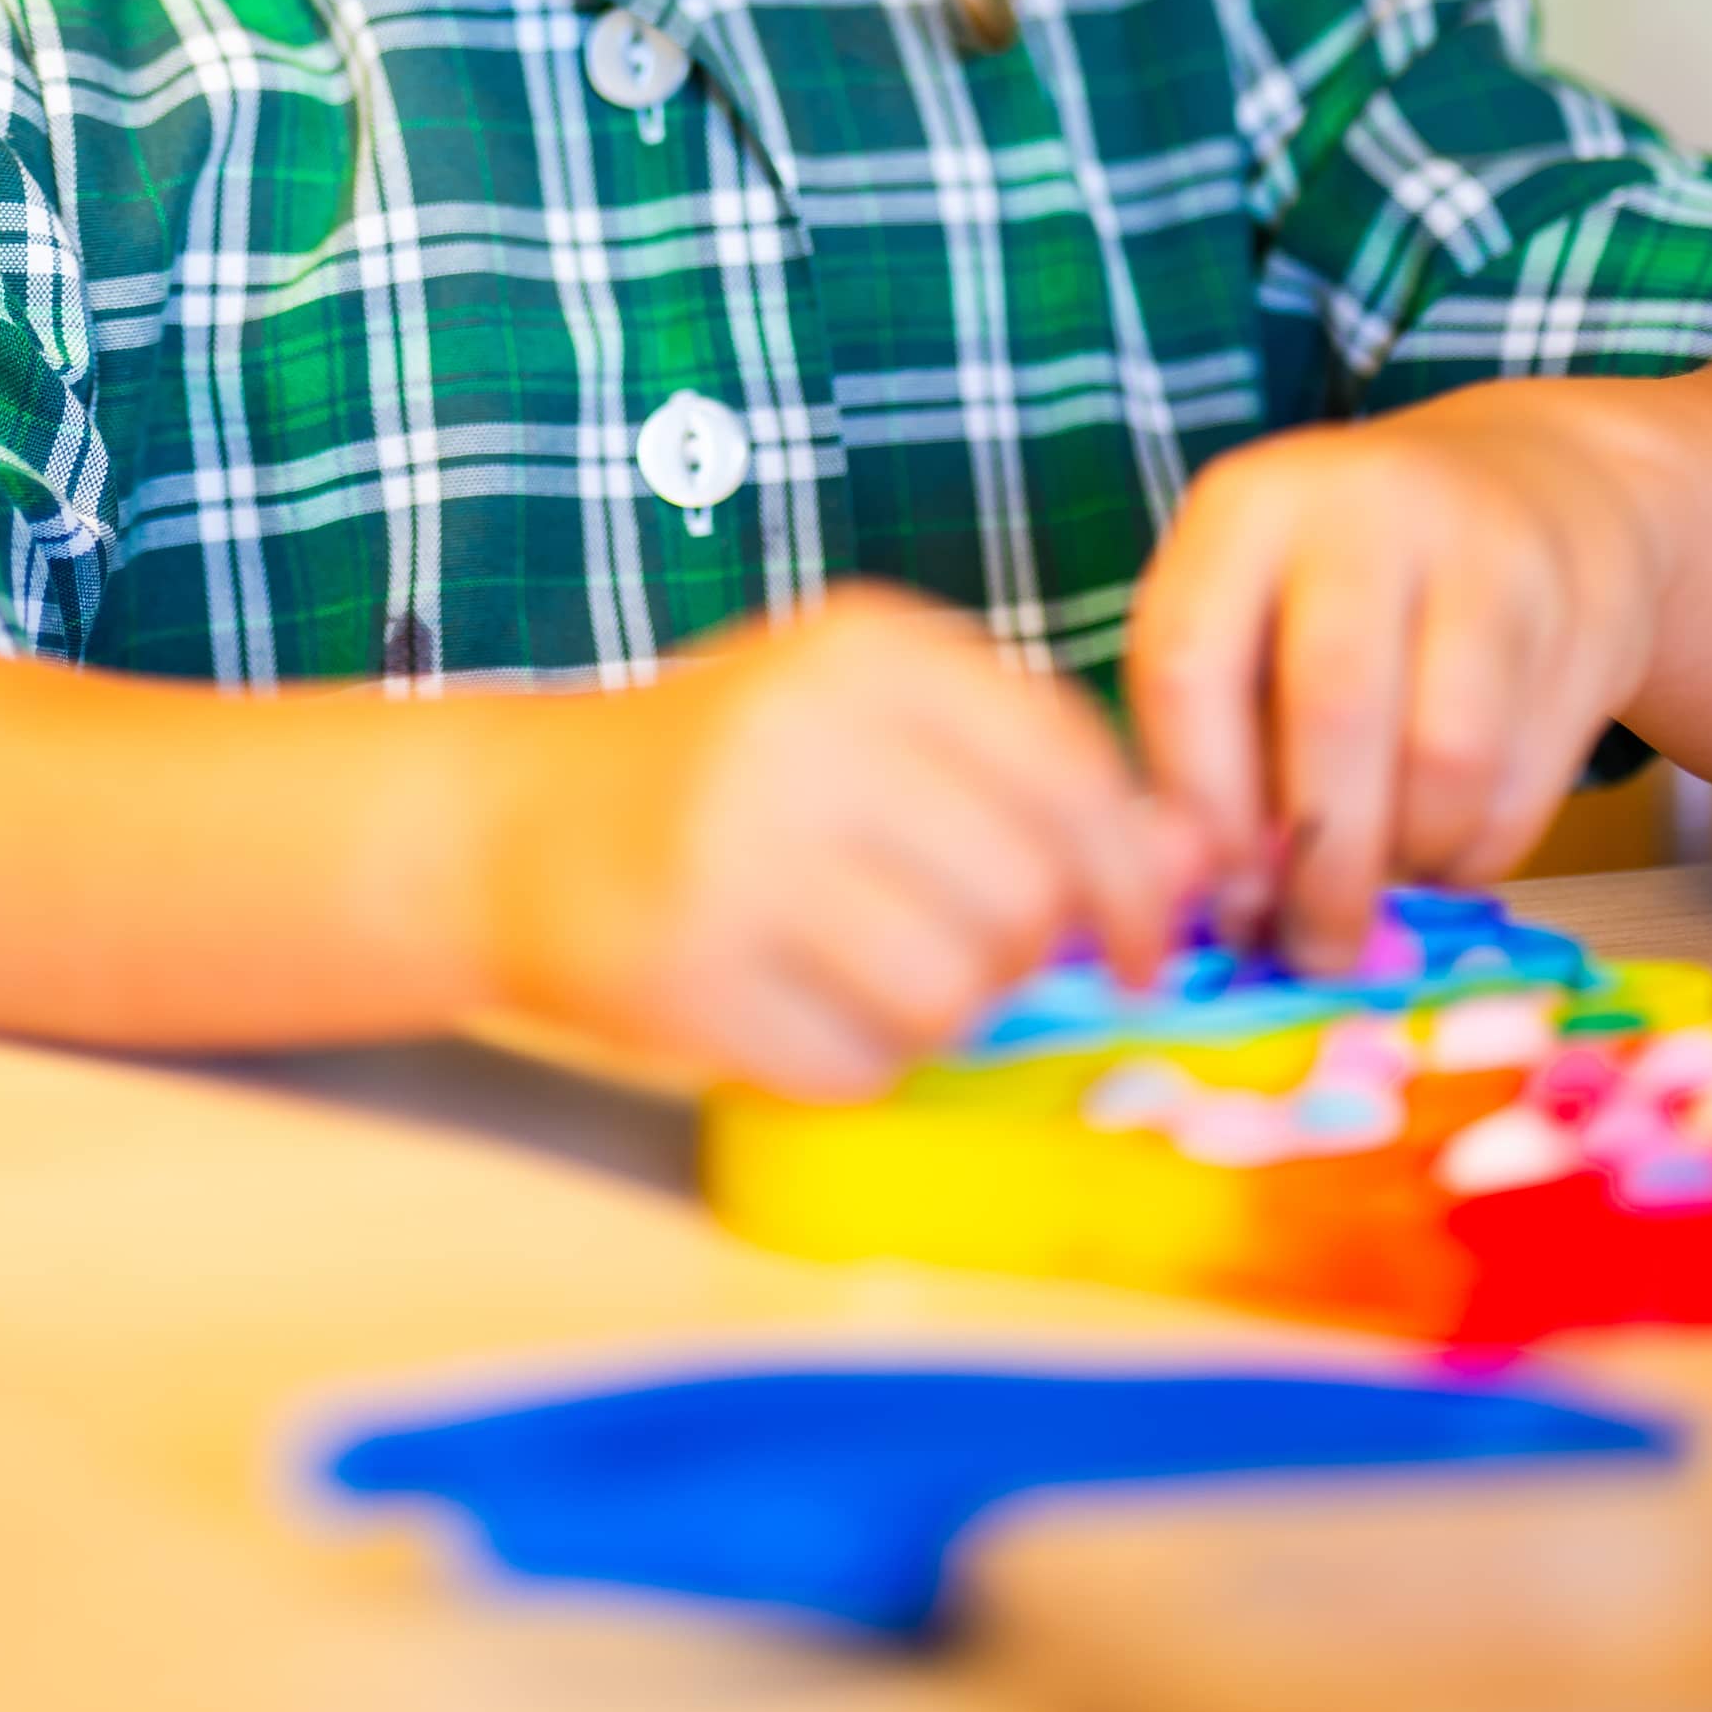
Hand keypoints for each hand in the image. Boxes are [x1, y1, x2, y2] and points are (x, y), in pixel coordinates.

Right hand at [476, 584, 1204, 1099]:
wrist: (517, 822)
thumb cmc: (729, 770)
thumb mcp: (872, 725)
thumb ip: (1028, 776)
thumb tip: (1194, 865)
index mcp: (863, 648)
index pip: (1069, 765)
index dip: (1133, 872)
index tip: (1140, 940)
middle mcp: (801, 734)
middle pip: (1026, 890)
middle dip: (1030, 951)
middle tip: (978, 956)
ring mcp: (735, 853)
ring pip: (954, 988)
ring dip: (946, 1012)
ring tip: (879, 976)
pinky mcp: (688, 970)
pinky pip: (858, 1063)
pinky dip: (856, 1061)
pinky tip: (799, 1008)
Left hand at [1128, 383, 1672, 970]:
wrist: (1542, 487)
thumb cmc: (1353, 584)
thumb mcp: (1260, 612)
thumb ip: (1227, 737)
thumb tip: (1233, 909)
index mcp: (1246, 507)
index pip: (1187, 665)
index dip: (1199, 806)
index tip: (1220, 899)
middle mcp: (1362, 508)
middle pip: (1333, 715)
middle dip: (1320, 867)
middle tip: (1314, 949)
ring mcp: (1485, 551)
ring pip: (1446, 758)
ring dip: (1409, 858)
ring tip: (1386, 881)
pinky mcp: (1583, 613)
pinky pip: (1528, 781)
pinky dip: (1481, 850)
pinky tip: (1448, 848)